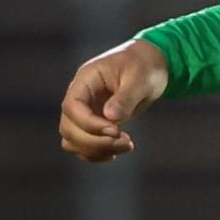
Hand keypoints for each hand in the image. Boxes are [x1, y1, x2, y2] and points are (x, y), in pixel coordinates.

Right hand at [58, 39, 168, 161]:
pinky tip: (119, 150)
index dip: (88, 123)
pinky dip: (98, 153)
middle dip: (94, 141)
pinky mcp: (93, 124)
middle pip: (68, 128)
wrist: (150, 66)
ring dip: (96, 150)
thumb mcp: (141, 77)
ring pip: (73, 140)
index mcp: (86, 79)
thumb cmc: (145, 66)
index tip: (115, 130)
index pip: (72, 106)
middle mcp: (80, 97)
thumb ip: (126, 96)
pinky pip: (84, 145)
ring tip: (127, 146)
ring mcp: (85, 112)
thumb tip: (110, 117)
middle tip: (125, 141)